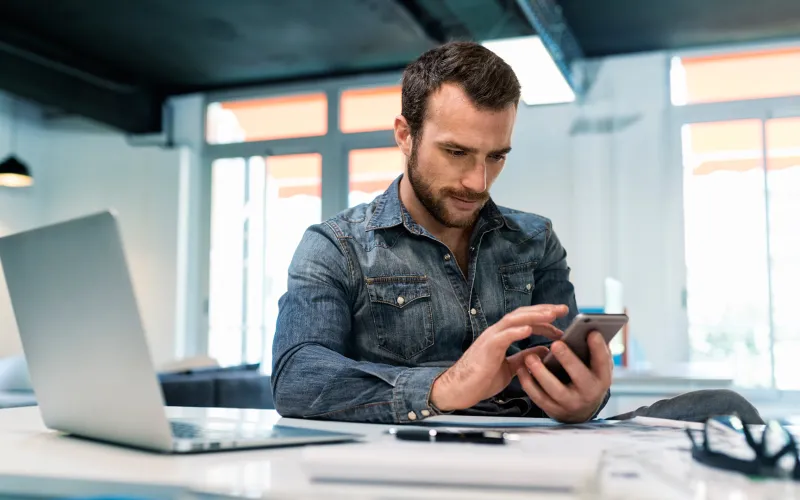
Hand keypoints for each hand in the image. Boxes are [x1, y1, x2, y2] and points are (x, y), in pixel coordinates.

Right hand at [430, 305, 567, 411]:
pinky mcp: (486, 348)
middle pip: (522, 315)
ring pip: (514, 320)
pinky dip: (516, 331)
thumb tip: (544, 351)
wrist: (460, 389)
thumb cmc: (481, 379)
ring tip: (551, 315)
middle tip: (563, 309)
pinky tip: (529, 329)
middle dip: (543, 311)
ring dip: (534, 316)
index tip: (560, 323)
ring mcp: (490, 338)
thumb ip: (525, 357)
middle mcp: (496, 332)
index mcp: (502, 336)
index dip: (544, 320)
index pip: (526, 321)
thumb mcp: (510, 368)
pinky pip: (502, 336)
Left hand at [516, 331, 612, 422]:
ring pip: (555, 390)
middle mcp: (589, 393)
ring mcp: (570, 404)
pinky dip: (528, 383)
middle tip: (556, 344)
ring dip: (541, 373)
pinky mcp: (554, 410)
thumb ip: (595, 350)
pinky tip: (521, 368)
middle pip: (579, 377)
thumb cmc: (587, 377)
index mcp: (602, 379)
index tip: (592, 332)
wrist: (580, 411)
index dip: (599, 348)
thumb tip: (589, 328)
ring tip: (530, 357)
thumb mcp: (596, 366)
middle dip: (568, 360)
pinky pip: (539, 397)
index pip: (603, 363)